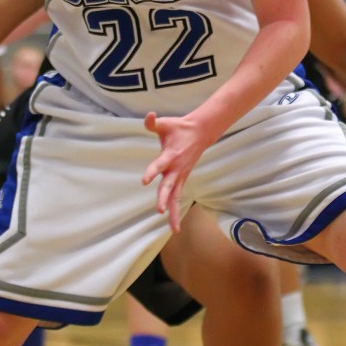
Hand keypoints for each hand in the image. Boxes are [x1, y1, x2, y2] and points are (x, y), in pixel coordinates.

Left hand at [142, 111, 210, 232]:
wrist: (201, 132)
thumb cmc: (180, 128)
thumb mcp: (165, 123)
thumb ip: (153, 122)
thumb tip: (148, 115)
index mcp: (170, 155)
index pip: (159, 165)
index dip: (152, 172)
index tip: (145, 181)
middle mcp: (176, 168)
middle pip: (169, 186)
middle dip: (164, 198)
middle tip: (159, 209)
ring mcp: (181, 176)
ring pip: (177, 197)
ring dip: (175, 213)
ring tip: (173, 230)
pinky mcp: (182, 179)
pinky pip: (179, 198)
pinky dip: (177, 212)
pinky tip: (174, 226)